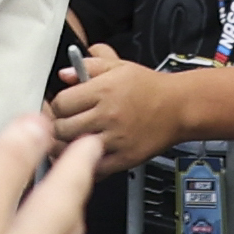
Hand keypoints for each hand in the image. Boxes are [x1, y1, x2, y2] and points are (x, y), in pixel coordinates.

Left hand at [48, 46, 194, 170]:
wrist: (178, 108)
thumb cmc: (148, 87)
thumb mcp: (118, 65)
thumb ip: (88, 65)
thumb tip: (64, 74)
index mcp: (103, 90)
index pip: (61, 103)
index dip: (56, 105)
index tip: (59, 107)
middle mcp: (107, 115)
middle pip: (63, 128)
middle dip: (57, 126)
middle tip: (60, 124)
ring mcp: (115, 139)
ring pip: (73, 150)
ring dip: (65, 147)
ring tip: (67, 141)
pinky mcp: (123, 159)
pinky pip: (94, 169)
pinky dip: (84, 165)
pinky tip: (83, 157)